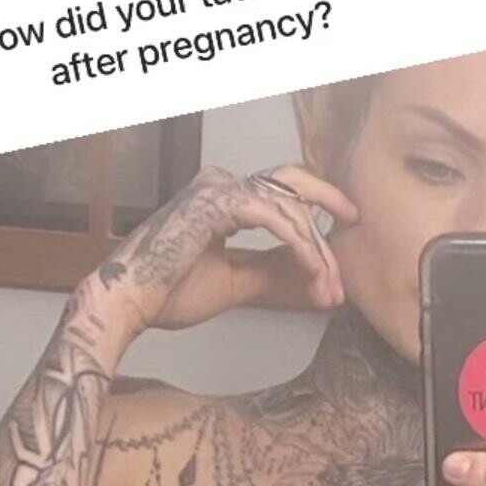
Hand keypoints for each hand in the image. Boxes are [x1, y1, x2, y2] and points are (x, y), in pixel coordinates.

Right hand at [77, 163, 357, 337]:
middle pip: (293, 185)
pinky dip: (299, 247)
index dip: (316, 216)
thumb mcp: (236, 281)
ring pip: (290, 207)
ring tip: (329, 287)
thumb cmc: (168, 292)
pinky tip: (313, 271)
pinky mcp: (217, 205)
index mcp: (223, 196)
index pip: (282, 195)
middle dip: (330, 207)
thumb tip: (312, 276)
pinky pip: (276, 220)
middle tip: (356, 231)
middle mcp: (221, 183)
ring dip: (316, 250)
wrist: (128, 301)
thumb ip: (272, 271)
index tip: (340, 240)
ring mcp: (217, 189)